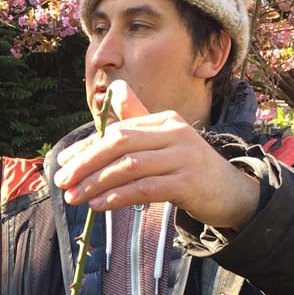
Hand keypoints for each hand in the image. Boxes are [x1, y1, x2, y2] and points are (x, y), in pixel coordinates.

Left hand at [54, 82, 259, 230]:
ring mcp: (183, 157)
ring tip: (74, 197)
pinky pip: (144, 188)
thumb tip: (116, 88)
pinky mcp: (187, 183)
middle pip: (119, 143)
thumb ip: (137, 121)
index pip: (117, 130)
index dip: (86, 147)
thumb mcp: (163, 143)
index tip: (63, 164)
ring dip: (96, 183)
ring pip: (129, 166)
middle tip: (62, 181)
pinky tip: (98, 206)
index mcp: (164, 120)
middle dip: (85, 162)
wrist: (231, 194)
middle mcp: (174, 132)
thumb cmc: (189, 169)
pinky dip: (118, 196)